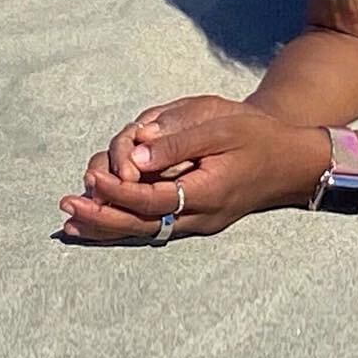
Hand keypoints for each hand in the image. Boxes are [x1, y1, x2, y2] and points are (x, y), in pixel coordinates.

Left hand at [60, 111, 327, 243]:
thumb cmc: (258, 135)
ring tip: (69, 222)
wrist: (291, 161)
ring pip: (144, 232)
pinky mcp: (195, 220)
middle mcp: (200, 217)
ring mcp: (198, 224)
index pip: (154, 198)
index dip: (120, 191)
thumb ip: (180, 139)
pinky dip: (123, 225)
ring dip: (106, 227)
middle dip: (101, 217)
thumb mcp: (224, 125)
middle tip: (66, 207)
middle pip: (142, 225)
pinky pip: (152, 228)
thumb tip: (136, 151)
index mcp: (208, 192)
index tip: (92, 179)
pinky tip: (98, 224)